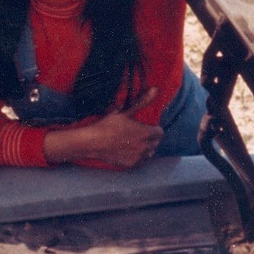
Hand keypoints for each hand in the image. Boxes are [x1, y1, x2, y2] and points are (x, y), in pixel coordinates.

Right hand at [43, 88, 162, 168]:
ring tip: (133, 142)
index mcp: (146, 133)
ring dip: (145, 148)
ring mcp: (139, 157)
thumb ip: (142, 102)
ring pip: (149, 153)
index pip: (160, 133)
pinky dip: (137, 156)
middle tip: (138, 134)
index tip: (145, 127)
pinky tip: (127, 150)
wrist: (93, 142)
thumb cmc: (108, 125)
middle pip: (156, 143)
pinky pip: (141, 160)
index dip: (153, 129)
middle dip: (150, 138)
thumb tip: (156, 89)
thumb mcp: (125, 112)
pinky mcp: (132, 164)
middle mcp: (145, 147)